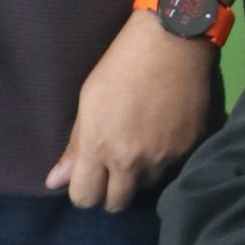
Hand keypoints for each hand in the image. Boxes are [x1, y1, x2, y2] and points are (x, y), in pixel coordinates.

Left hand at [45, 10, 215, 210]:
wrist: (172, 41)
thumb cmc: (121, 65)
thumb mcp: (88, 101)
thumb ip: (74, 146)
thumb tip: (55, 182)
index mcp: (100, 147)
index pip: (84, 198)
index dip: (84, 190)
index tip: (90, 176)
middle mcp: (132, 160)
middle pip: (117, 203)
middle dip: (111, 190)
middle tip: (115, 165)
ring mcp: (164, 157)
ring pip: (146, 186)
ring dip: (141, 174)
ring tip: (143, 144)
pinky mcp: (189, 148)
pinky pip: (172, 169)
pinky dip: (165, 159)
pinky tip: (164, 133)